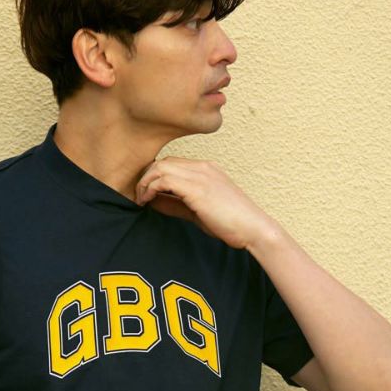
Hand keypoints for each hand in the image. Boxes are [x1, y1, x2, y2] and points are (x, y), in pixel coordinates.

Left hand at [135, 156, 276, 251]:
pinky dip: (151, 189)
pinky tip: (147, 201)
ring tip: (140, 199)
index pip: (171, 164)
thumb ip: (177, 204)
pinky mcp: (196, 188)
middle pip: (163, 162)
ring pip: (160, 167)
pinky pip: (164, 179)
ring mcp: (200, 175)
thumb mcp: (198, 211)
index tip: (144, 193)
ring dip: (145, 183)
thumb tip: (154, 202)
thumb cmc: (231, 224)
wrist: (253, 228)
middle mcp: (202, 167)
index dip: (154, 176)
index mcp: (206, 169)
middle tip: (138, 196)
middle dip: (145, 177)